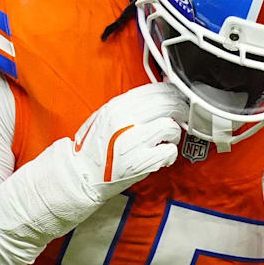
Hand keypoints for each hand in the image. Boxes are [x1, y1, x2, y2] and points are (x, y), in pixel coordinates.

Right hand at [68, 81, 187, 202]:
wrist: (82, 174)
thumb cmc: (95, 146)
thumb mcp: (107, 116)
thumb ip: (132, 104)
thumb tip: (161, 91)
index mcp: (118, 106)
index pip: (156, 90)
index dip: (174, 93)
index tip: (179, 98)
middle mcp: (125, 120)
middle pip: (168, 104)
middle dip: (181, 111)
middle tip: (181, 118)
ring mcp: (133, 141)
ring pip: (171, 126)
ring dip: (174, 134)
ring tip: (167, 140)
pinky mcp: (140, 162)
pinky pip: (169, 151)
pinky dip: (170, 154)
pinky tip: (163, 156)